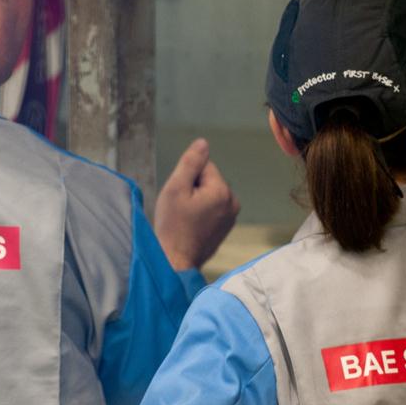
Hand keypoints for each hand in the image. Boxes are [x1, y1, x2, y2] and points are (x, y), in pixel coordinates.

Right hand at [154, 139, 239, 270]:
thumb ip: (190, 163)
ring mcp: (231, 216)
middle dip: (192, 189)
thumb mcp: (175, 189)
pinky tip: (191, 225)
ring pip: (209, 193)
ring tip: (186, 218)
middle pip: (208, 179)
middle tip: (181, 209)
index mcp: (222, 191)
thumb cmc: (173, 227)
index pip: (203, 166)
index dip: (186, 178)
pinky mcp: (226, 226)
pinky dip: (201, 212)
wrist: (175, 261)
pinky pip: (212, 207)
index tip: (180, 197)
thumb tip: (203, 143)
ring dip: (196, 201)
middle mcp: (232, 202)